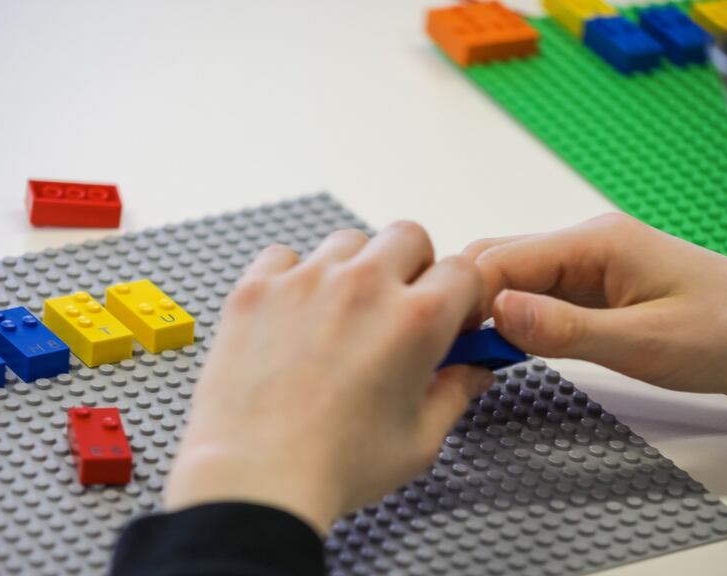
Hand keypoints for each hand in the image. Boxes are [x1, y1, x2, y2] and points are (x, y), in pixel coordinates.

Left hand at [165, 223, 491, 533]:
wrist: (254, 479)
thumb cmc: (334, 468)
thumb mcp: (419, 441)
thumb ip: (454, 394)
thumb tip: (472, 373)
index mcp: (416, 319)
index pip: (464, 270)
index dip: (463, 296)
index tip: (452, 319)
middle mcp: (363, 286)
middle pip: (407, 237)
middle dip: (414, 268)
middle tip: (398, 310)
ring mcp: (305, 281)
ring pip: (348, 243)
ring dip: (355, 268)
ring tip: (342, 316)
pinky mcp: (257, 289)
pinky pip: (285, 255)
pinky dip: (295, 276)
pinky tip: (294, 315)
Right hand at [465, 213, 726, 405]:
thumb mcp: (646, 342)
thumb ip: (568, 330)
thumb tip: (496, 314)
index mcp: (596, 243)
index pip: (502, 259)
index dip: (463, 297)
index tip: (438, 337)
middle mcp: (587, 247)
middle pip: (500, 263)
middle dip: (466, 301)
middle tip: (444, 349)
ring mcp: (593, 270)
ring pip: (516, 282)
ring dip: (489, 313)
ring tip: (466, 354)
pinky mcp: (600, 294)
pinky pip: (541, 301)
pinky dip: (516, 323)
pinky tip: (506, 350)